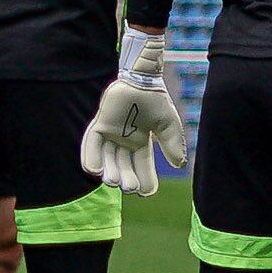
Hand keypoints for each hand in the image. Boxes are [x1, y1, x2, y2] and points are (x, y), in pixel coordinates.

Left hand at [80, 33, 188, 197]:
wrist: (143, 79)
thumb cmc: (156, 100)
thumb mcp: (168, 125)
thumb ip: (172, 144)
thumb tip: (180, 165)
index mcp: (140, 143)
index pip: (142, 166)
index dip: (145, 180)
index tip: (146, 193)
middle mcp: (124, 142)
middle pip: (123, 166)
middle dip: (126, 179)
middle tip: (130, 188)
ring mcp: (110, 134)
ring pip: (107, 158)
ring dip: (109, 172)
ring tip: (114, 181)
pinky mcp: (99, 125)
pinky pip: (91, 144)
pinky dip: (91, 158)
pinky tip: (95, 171)